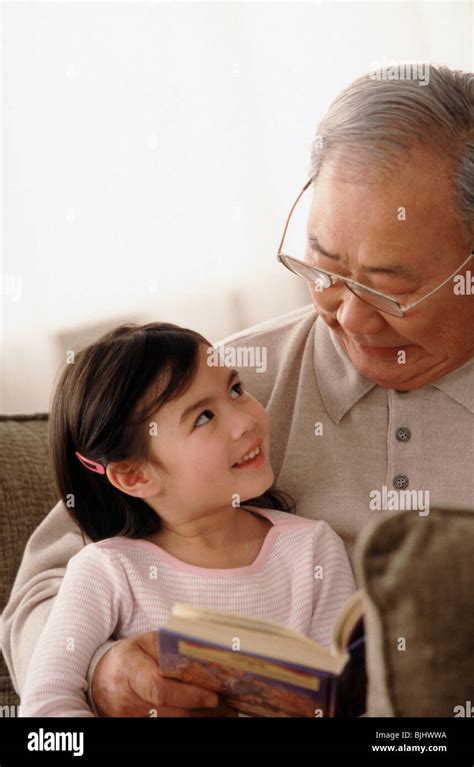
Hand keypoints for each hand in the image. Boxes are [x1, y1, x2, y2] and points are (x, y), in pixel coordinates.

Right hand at [91, 630, 236, 716]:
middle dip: (202, 710)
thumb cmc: (131, 656)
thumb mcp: (148, 643)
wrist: (102, 678)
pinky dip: (189, 722)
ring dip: (201, 719)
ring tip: (224, 710)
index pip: (159, 689)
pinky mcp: (134, 728)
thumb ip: (172, 650)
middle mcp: (126, 700)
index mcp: (129, 670)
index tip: (213, 696)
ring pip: (171, 725)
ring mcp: (128, 719)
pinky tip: (205, 715)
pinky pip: (166, 728)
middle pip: (171, 713)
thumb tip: (206, 658)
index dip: (189, 695)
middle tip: (228, 704)